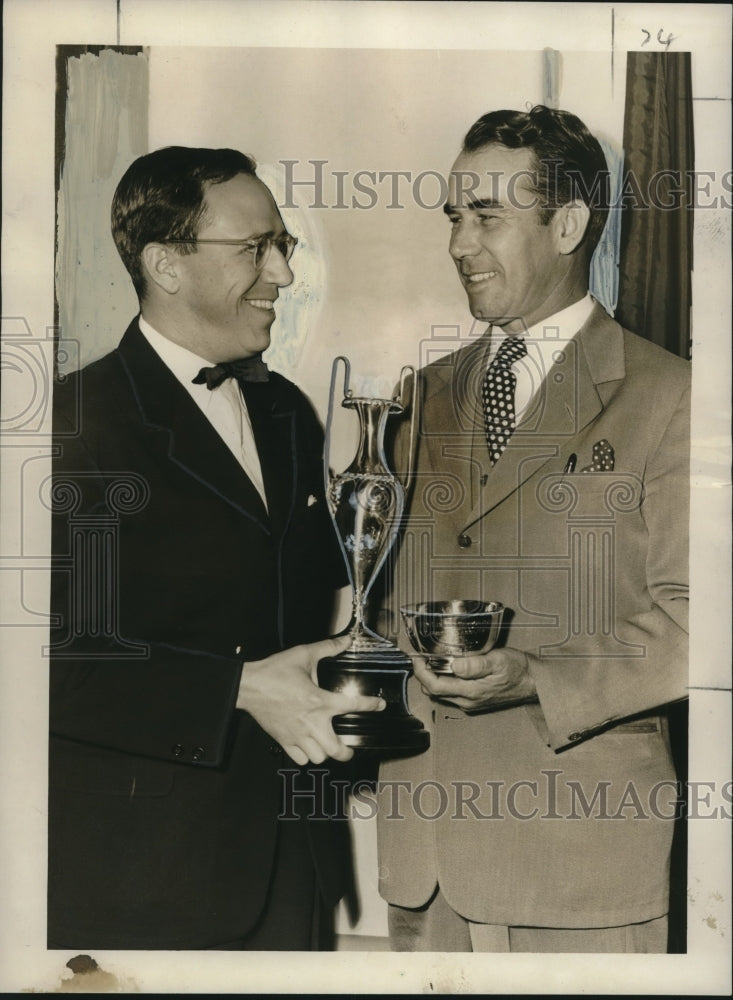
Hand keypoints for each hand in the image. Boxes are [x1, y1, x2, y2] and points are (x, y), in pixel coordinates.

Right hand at [236, 635, 384, 765]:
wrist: (248, 686)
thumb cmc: (274, 672)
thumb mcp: (303, 654)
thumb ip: (327, 648)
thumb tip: (344, 641)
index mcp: (320, 701)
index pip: (354, 706)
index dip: (372, 705)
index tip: (379, 706)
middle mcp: (312, 722)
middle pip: (336, 750)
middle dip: (347, 752)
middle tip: (349, 747)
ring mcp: (297, 734)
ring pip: (319, 757)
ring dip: (325, 752)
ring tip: (326, 746)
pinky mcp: (283, 740)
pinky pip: (300, 758)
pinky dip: (305, 756)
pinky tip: (307, 746)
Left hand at [412, 646, 538, 713]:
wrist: (534, 683)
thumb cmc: (518, 670)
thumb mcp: (499, 661)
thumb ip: (476, 665)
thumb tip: (454, 665)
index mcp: (470, 692)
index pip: (434, 686)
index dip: (420, 672)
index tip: (417, 657)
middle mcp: (467, 701)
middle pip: (433, 691)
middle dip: (423, 675)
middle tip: (421, 656)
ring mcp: (470, 703)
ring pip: (441, 693)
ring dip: (433, 678)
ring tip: (432, 659)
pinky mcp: (474, 701)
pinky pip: (451, 693)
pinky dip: (444, 681)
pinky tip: (449, 667)